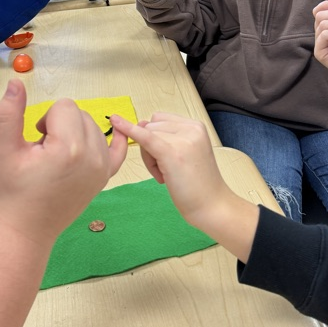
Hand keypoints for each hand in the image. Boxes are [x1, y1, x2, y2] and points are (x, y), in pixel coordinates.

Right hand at [0, 81, 127, 243]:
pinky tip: (115, 130)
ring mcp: (102, 168)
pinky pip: (118, 149)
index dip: (46, 117)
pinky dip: (116, 138)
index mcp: (68, 147)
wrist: (25, 226)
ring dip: (75, 132)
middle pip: (80, 114)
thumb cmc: (12, 188)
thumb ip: (8, 112)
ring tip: (56, 155)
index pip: (64, 106)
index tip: (35, 137)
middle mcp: (92, 156)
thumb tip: (16, 82)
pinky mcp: (105, 176)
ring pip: (94, 127)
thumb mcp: (2, 148)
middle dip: (60, 122)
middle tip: (43, 148)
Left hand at [108, 112, 231, 228]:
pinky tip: (115, 121)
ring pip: (146, 135)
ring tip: (167, 176)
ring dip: (149, 158)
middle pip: (151, 126)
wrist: (212, 206)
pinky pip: (145, 137)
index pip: (160, 120)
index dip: (155, 138)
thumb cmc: (198, 185)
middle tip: (167, 172)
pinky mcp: (172, 153)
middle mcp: (191, 128)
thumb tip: (139, 123)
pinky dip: (128, 129)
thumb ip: (168, 138)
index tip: (166, 160)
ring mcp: (183, 139)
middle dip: (150, 148)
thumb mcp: (187, 153)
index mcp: (196, 126)